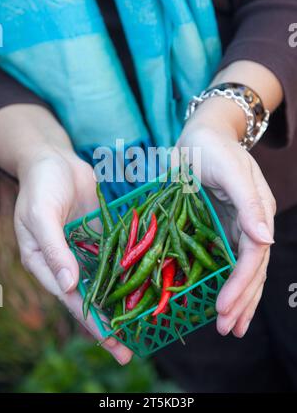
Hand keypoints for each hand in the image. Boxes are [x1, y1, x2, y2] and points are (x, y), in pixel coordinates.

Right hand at [14, 146, 132, 364]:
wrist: (54, 158)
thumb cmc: (41, 185)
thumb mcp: (40, 215)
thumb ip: (53, 249)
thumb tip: (68, 285)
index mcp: (45, 263)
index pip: (70, 298)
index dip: (90, 321)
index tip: (111, 341)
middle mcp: (66, 261)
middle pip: (90, 296)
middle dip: (109, 323)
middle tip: (130, 348)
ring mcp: (85, 249)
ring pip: (106, 280)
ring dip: (122, 300)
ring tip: (144, 322)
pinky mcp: (101, 235)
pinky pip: (117, 254)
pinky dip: (129, 269)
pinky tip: (147, 282)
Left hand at [177, 97, 275, 337]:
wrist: (198, 137)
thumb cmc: (212, 148)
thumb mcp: (230, 169)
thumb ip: (248, 202)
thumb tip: (267, 240)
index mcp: (256, 211)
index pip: (254, 256)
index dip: (242, 284)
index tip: (224, 309)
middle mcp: (249, 222)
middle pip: (251, 269)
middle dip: (241, 300)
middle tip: (227, 329)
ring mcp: (234, 226)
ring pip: (241, 269)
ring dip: (238, 299)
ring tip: (230, 326)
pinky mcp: (218, 227)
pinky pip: (224, 259)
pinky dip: (224, 281)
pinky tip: (220, 300)